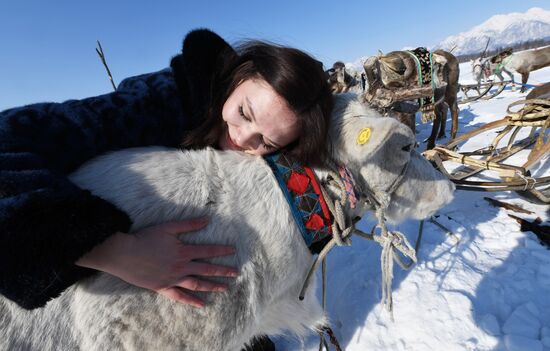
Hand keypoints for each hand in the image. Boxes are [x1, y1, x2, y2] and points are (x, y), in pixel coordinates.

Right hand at [76, 218, 237, 307]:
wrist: (124, 254)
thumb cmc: (145, 238)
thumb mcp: (168, 227)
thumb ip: (189, 225)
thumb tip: (207, 219)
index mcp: (184, 251)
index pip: (208, 250)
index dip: (222, 250)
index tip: (234, 250)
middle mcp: (181, 266)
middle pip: (207, 269)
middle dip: (223, 271)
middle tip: (236, 273)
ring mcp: (173, 279)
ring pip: (197, 284)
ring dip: (212, 286)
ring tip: (225, 289)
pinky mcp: (163, 287)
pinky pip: (180, 296)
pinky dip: (192, 301)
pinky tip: (202, 305)